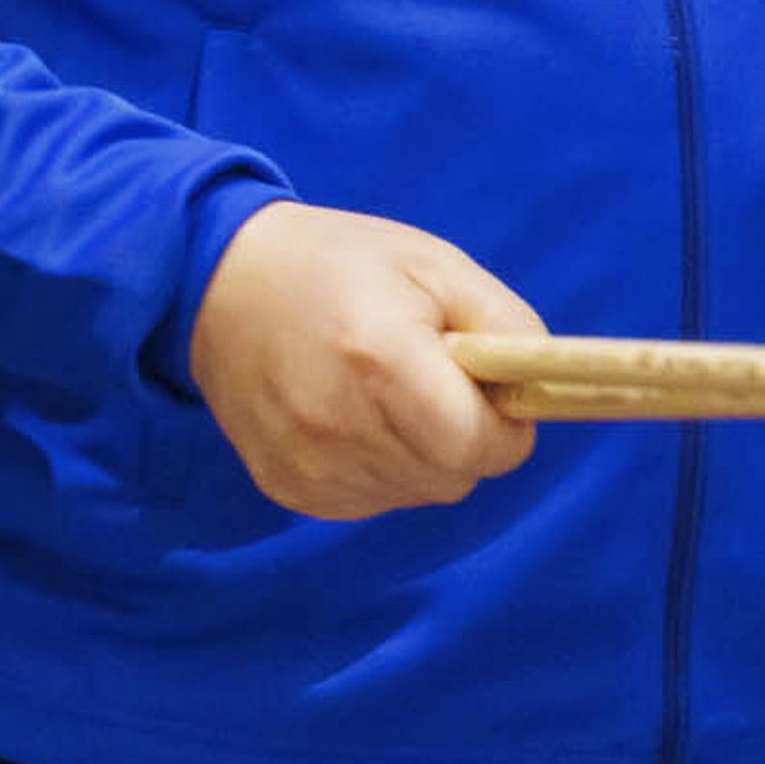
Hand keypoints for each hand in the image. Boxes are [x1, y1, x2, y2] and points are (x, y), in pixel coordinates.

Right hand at [185, 201, 544, 520]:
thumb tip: (543, 391)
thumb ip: (507, 327)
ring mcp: (306, 466)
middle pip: (453, 478)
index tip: (495, 391)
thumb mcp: (438, 267)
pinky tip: (354, 415)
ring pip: (415, 493)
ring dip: (423, 454)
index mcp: (381, 362)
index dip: (505, 426)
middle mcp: (337, 427)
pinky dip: (381, 466)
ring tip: (389, 391)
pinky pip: (371, 500)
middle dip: (466, 438)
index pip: (478, 448)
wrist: (221, 281)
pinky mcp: (286, 489)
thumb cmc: (343, 264)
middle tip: (438, 382)